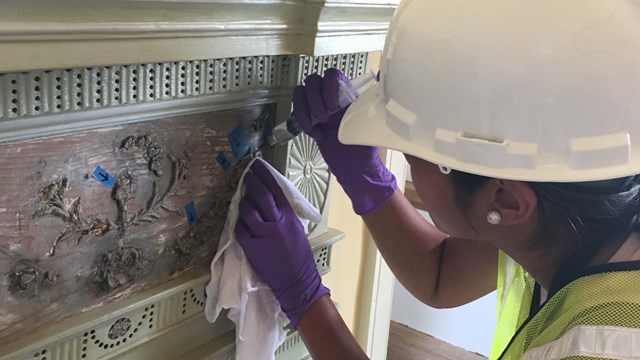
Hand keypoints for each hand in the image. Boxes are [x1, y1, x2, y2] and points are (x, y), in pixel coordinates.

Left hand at [235, 160, 328, 327]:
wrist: (297, 281)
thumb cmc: (299, 256)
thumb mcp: (296, 229)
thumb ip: (285, 215)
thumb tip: (271, 200)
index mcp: (290, 217)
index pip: (277, 190)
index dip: (266, 176)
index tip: (258, 166)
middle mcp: (277, 223)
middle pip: (262, 197)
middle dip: (253, 183)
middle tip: (247, 176)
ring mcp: (263, 235)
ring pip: (248, 212)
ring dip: (244, 204)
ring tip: (243, 201)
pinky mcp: (252, 247)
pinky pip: (241, 230)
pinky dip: (240, 224)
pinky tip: (240, 222)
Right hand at [292, 68, 396, 214]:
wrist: (353, 169)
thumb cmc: (365, 148)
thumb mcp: (372, 123)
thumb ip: (376, 100)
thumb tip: (385, 74)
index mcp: (348, 94)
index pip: (333, 74)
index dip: (328, 86)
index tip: (333, 106)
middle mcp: (331, 96)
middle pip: (312, 81)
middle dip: (314, 99)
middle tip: (324, 119)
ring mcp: (317, 107)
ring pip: (300, 92)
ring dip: (304, 109)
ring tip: (317, 126)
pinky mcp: (308, 120)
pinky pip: (296, 110)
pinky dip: (301, 121)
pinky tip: (314, 134)